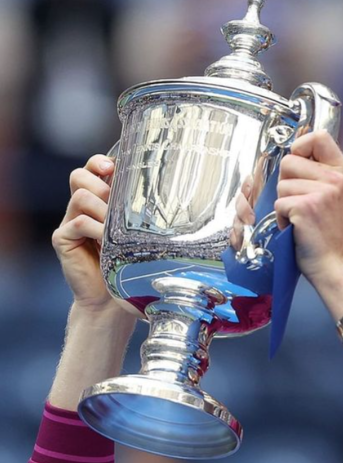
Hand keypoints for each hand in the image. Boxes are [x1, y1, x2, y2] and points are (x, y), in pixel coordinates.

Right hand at [52, 155, 121, 312]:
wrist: (111, 300)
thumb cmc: (129, 266)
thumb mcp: (136, 235)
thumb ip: (136, 213)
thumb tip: (160, 192)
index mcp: (98, 202)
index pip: (92, 169)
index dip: (100, 163)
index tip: (113, 167)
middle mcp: (80, 209)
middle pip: (79, 176)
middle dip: (100, 183)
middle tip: (116, 203)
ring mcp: (69, 223)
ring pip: (81, 196)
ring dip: (102, 209)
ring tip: (115, 229)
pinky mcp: (62, 239)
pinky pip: (77, 222)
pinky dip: (95, 228)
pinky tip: (107, 242)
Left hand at [275, 131, 342, 293]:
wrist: (336, 266)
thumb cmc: (330, 237)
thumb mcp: (335, 197)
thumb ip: (320, 175)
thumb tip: (293, 156)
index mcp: (342, 173)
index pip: (318, 136)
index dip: (301, 146)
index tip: (299, 163)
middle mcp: (335, 179)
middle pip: (289, 161)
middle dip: (286, 183)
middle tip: (300, 204)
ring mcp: (321, 192)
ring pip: (281, 185)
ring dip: (283, 205)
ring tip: (300, 221)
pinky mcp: (305, 207)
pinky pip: (278, 203)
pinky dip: (281, 219)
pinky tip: (296, 229)